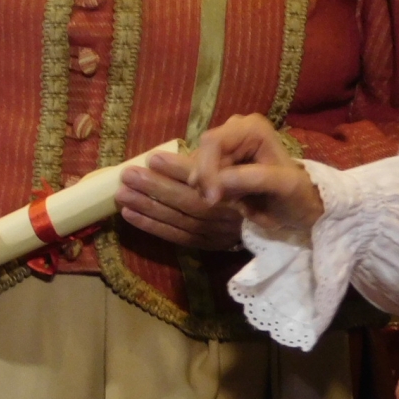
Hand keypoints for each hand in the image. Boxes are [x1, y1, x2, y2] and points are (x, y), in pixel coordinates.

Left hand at [116, 147, 243, 249]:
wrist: (276, 216)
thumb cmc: (252, 181)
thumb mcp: (242, 164)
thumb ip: (215, 161)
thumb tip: (178, 152)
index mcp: (240, 190)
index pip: (206, 180)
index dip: (178, 169)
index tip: (153, 157)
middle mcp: (230, 214)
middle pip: (188, 201)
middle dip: (155, 188)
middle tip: (128, 175)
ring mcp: (219, 233)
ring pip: (179, 220)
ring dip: (148, 207)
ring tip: (122, 195)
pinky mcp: (210, 246)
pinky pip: (177, 237)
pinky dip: (152, 227)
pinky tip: (130, 215)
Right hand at [192, 114, 323, 235]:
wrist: (300, 205)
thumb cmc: (296, 193)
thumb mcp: (284, 185)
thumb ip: (254, 178)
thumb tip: (219, 179)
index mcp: (253, 128)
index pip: (213, 142)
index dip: (207, 170)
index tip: (213, 199)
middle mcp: (236, 129)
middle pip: (201, 154)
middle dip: (207, 181)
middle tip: (219, 202)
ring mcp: (227, 144)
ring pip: (199, 166)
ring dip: (210, 188)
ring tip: (234, 200)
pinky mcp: (220, 160)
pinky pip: (203, 176)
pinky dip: (211, 190)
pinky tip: (230, 197)